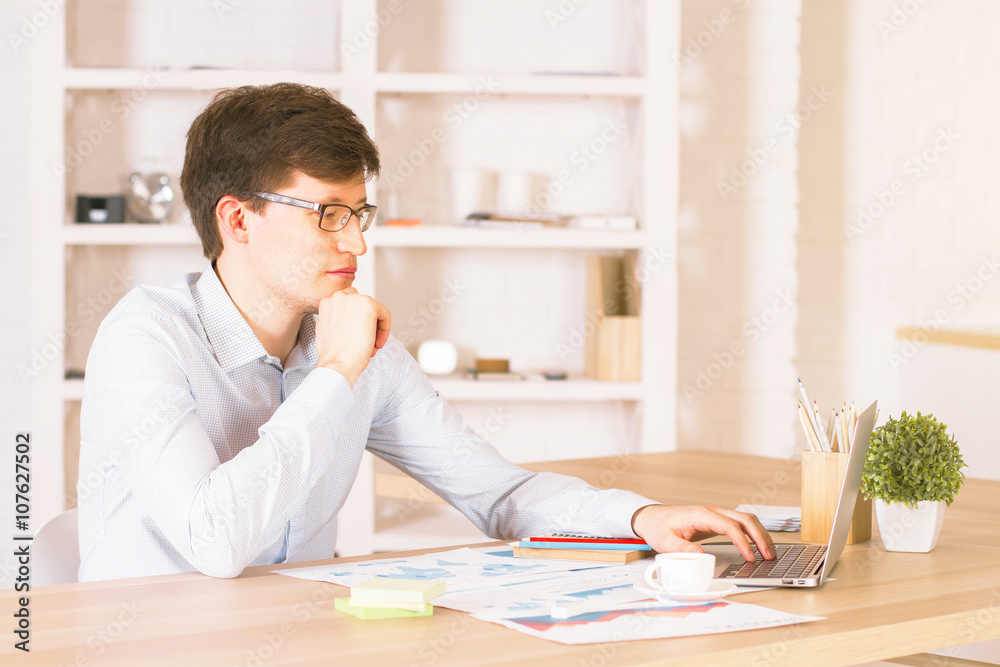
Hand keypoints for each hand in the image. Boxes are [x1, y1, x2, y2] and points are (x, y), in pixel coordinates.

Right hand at [315, 288, 390, 385]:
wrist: (337, 364)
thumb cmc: (332, 354)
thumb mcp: (327, 330)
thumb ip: (335, 319)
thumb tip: (347, 319)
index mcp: (327, 302)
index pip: (349, 306)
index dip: (356, 323)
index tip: (356, 338)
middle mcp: (338, 296)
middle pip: (362, 307)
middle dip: (366, 325)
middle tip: (366, 343)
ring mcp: (353, 299)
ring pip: (374, 312)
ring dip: (375, 329)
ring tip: (371, 346)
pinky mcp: (368, 304)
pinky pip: (384, 314)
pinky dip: (385, 329)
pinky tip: (377, 344)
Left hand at [631, 504, 774, 561]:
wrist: (652, 517)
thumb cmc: (658, 527)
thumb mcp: (665, 541)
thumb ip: (682, 548)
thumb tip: (701, 555)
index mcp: (701, 515)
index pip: (729, 525)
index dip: (742, 541)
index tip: (750, 557)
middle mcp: (712, 511)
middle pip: (744, 519)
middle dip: (760, 537)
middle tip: (769, 556)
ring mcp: (716, 514)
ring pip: (746, 519)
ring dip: (760, 534)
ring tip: (769, 553)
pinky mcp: (717, 520)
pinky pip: (740, 524)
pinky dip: (753, 533)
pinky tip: (758, 546)